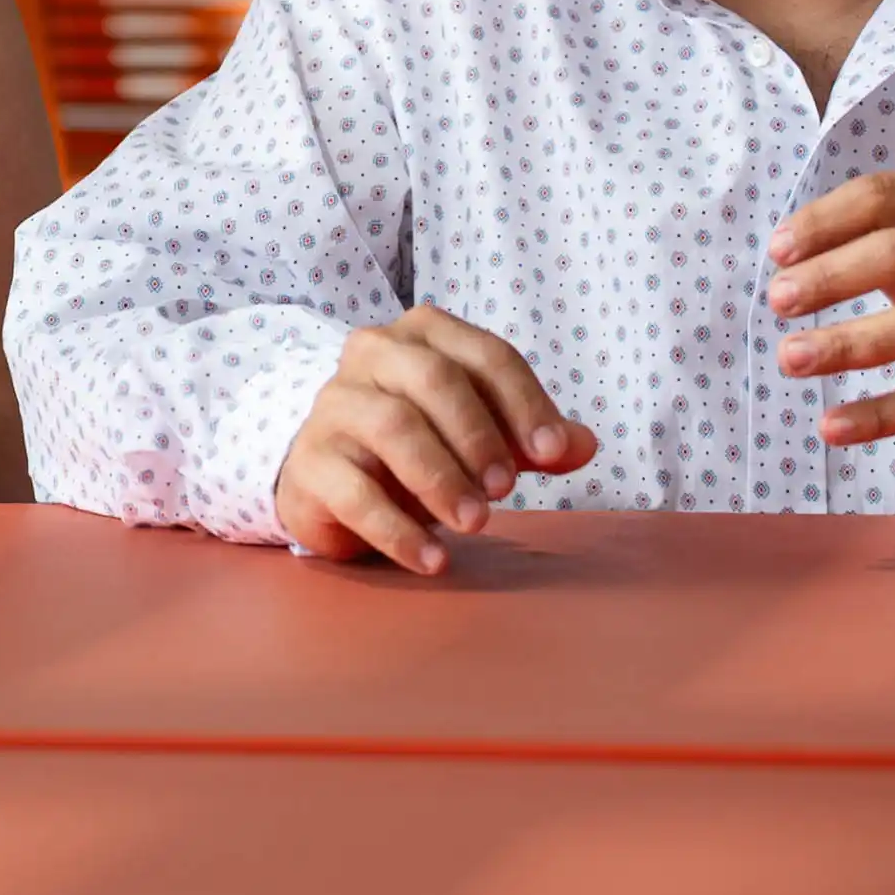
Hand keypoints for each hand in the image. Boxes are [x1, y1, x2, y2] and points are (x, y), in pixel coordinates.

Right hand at [276, 309, 598, 576]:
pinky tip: (433, 560)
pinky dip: (399, 530)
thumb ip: (531, 440)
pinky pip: (355, 491)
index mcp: (422, 334)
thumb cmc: (417, 446)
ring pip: (392, 425)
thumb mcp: (480, 437)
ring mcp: (334, 406)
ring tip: (476, 524)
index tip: (552, 452)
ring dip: (442, 478)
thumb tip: (584, 446)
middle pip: (435, 379)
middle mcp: (372, 354)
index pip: (484, 355)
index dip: (525, 402)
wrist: (330, 479)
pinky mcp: (310, 463)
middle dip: (479, 435)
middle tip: (506, 490)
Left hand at [767, 171, 894, 445]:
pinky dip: (878, 415)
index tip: (778, 251)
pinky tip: (831, 427)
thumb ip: (873, 228)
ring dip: (842, 345)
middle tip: (778, 300)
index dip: (823, 223)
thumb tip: (787, 258)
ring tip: (789, 357)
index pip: (882, 198)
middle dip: (827, 278)